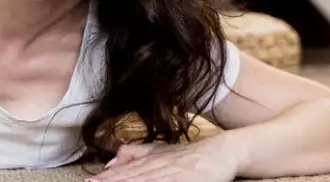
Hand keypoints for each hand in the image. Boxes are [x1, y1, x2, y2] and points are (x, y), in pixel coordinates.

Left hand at [90, 134, 243, 181]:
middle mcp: (159, 166)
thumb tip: (112, 159)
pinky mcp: (186, 179)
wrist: (222, 151)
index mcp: (151, 159)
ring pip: (145, 181)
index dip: (107, 178)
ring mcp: (173, 173)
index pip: (125, 172)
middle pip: (132, 178)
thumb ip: (137, 153)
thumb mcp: (161, 151)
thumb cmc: (191, 155)